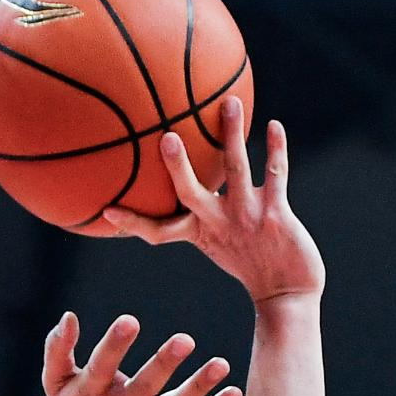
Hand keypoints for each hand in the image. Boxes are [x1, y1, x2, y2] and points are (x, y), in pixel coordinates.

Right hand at [43, 312, 241, 395]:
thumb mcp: (57, 386)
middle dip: (163, 364)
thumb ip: (57, 350)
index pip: (101, 366)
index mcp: (93, 393)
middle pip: (143, 387)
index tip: (130, 320)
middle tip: (185, 339)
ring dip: (199, 385)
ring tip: (222, 363)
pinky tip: (234, 393)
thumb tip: (67, 317)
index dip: (114, 345)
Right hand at [102, 97, 324, 304]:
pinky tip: (275, 125)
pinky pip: (276, 173)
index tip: (106, 211)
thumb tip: (187, 193)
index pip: (159, 232)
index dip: (132, 223)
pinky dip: (276, 148)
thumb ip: (202, 219)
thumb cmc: (251, 263)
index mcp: (201, 232)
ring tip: (231, 103)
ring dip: (232, 134)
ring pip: (237, 169)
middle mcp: (220, 223)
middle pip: (190, 193)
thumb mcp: (219, 243)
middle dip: (177, 166)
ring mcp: (248, 217)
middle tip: (167, 137)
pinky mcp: (277, 214)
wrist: (288, 292)